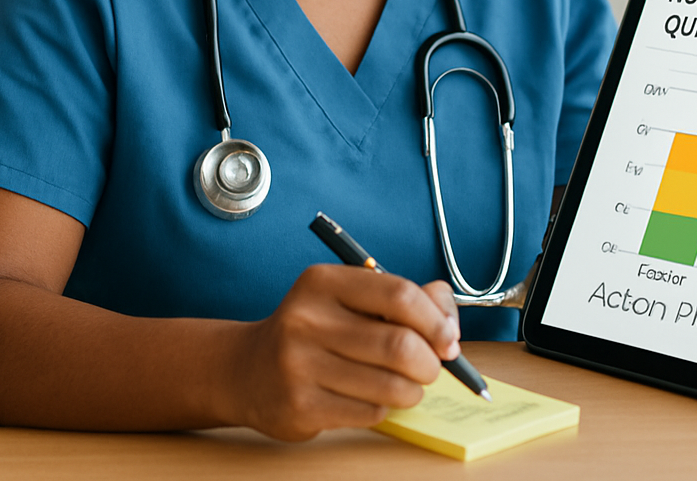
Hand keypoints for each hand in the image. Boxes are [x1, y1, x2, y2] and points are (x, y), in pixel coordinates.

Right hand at [226, 264, 458, 441]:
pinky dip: (384, 408)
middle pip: (399, 345)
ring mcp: (299, 365)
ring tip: (405, 385)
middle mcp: (307, 319)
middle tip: (431, 368)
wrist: (248, 369)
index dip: (435, 320)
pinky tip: (370, 397)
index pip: (399, 294)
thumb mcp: (351, 298)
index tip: (448, 339)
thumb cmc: (317, 329)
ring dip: (411, 390)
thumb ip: (405, 298)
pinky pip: (369, 413)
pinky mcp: (300, 407)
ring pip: (389, 386)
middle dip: (430, 363)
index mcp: (324, 282)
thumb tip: (449, 323)